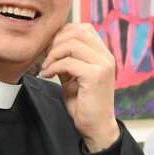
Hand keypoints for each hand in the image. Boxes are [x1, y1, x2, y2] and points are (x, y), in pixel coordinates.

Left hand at [40, 23, 120, 152]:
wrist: (96, 126)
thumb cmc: (85, 103)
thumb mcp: (74, 77)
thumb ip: (68, 60)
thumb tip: (52, 46)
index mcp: (103, 54)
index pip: (84, 28)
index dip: (63, 33)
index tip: (52, 49)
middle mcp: (106, 57)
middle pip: (78, 31)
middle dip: (56, 42)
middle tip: (47, 57)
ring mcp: (103, 65)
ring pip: (72, 44)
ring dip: (53, 54)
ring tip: (46, 67)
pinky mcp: (95, 76)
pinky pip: (68, 62)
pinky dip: (53, 66)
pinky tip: (48, 75)